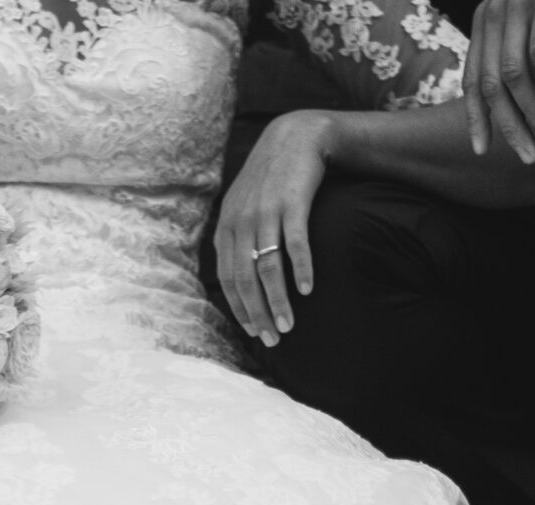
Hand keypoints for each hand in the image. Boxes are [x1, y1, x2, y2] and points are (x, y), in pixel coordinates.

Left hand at [215, 110, 333, 347]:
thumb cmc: (272, 180)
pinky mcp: (292, 203)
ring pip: (267, 268)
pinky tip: (307, 290)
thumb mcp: (246, 206)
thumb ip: (239, 238)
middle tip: (273, 339)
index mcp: (227, 227)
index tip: (254, 332)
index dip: (240, 308)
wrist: (296, 136)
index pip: (228, 278)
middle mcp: (242, 221)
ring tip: (288, 326)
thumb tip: (241, 279)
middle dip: (258, 314)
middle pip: (245, 279)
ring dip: (277, 301)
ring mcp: (266, 212)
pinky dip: (300, 269)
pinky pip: (295, 244)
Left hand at [464, 0, 534, 162]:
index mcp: (482, 25)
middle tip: (528, 157)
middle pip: (492, 87)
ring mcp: (516, 8)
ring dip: (533, 113)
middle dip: (509, 128)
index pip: (472, 82)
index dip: (475, 120)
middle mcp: (492, 16)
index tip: (481, 151)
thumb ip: (517, 60)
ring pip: (515, 77)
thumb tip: (515, 109)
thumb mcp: (528, 28)